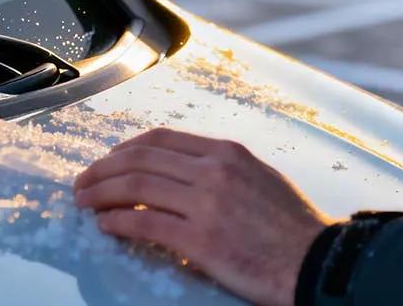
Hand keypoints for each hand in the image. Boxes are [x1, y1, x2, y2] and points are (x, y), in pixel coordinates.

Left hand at [73, 128, 330, 305]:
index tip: (108, 160)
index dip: (125, 149)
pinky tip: (105, 225)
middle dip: (103, 170)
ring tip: (84, 201)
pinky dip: (118, 223)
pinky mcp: (202, 239)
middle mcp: (213, 171)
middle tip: (83, 182)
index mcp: (225, 152)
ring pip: (136, 188)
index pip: (160, 139)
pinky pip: (145, 225)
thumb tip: (180, 169)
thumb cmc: (294, 227)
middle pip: (140, 160)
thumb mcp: (259, 177)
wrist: (319, 262)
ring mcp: (206, 204)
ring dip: (101, 193)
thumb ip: (220, 168)